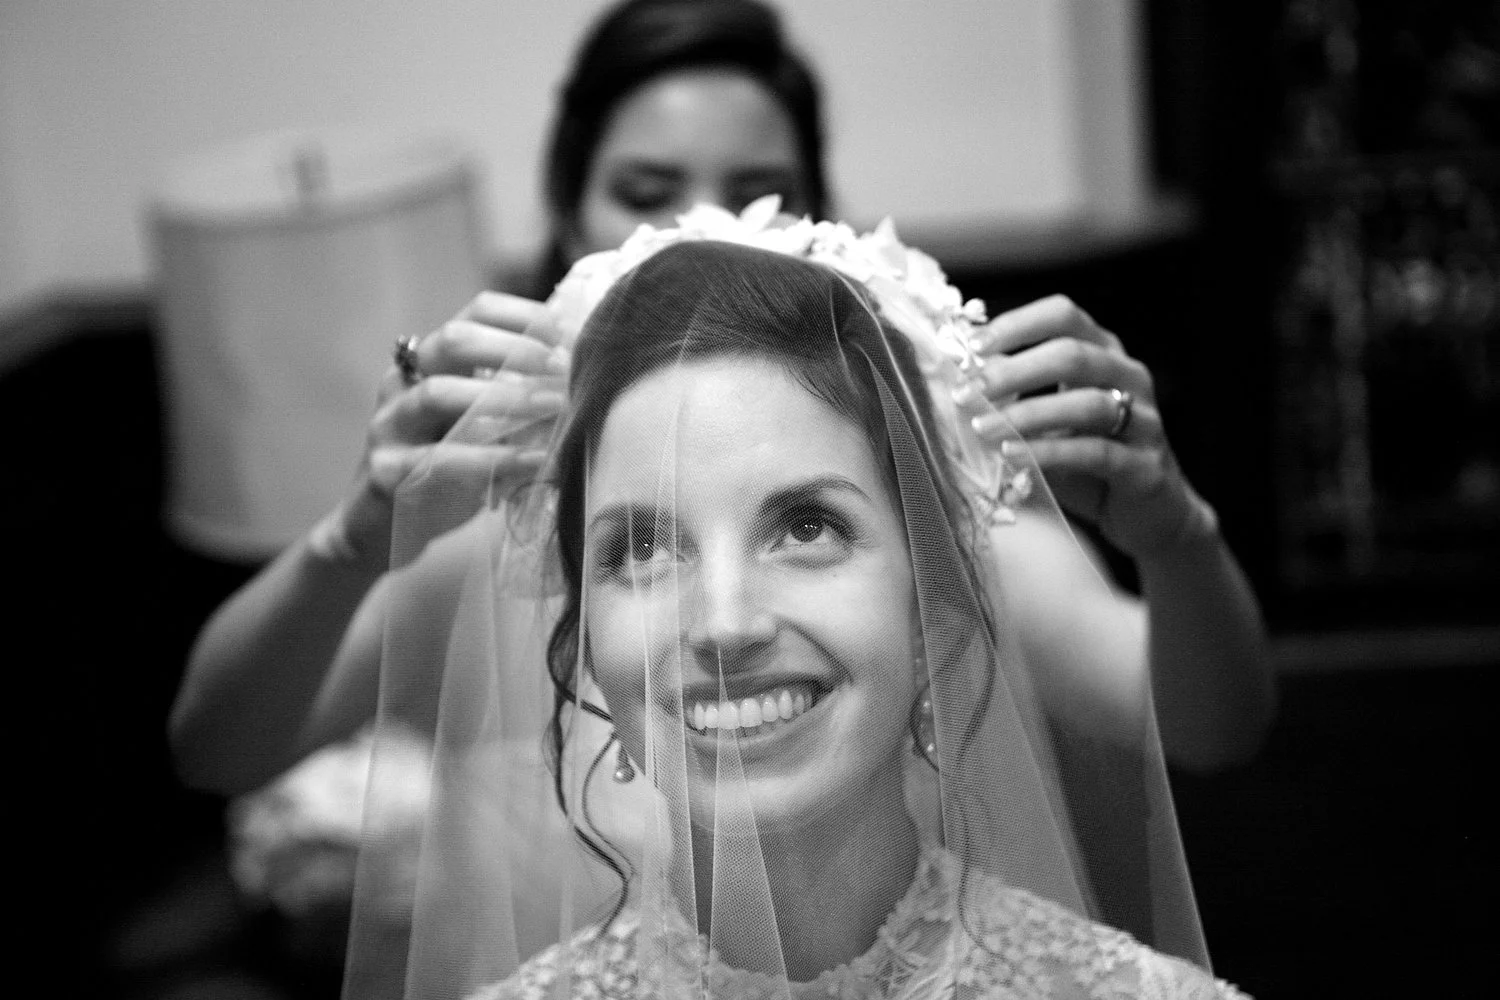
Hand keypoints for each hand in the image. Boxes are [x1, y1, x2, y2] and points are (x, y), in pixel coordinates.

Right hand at [319, 292, 569, 570]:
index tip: (568, 334)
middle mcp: (404, 382)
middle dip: (514, 349)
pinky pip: (439, 458)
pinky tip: (533, 461)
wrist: (380, 529)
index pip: (476, 311)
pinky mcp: (385, 470)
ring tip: (554, 407)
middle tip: (563, 369)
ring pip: (438, 394)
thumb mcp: (484, 430)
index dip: (525, 315)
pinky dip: (491, 458)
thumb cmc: (444, 473)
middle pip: (453, 340)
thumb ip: (518, 404)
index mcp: (432, 361)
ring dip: (503, 397)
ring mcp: (389, 424)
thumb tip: (582, 386)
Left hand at [957, 295, 1214, 558]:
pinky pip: (1096, 453)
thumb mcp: (1045, 419)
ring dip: (1026, 415)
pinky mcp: (1145, 466)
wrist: (1143, 516)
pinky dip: (1050, 453)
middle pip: (1073, 355)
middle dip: (1015, 370)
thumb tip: (957, 367)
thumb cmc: (1084, 459)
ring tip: (980, 427)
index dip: (1017, 324)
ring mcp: (1144, 420)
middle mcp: (1129, 377)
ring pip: (1086, 404)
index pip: (1063, 315)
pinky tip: (1013, 456)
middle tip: (969, 390)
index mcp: (1104, 352)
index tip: (972, 346)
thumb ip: (1012, 391)